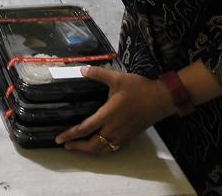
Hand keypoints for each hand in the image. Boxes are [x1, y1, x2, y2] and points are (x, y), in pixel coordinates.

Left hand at [54, 67, 175, 153]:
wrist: (162, 99)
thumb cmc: (139, 88)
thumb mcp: (117, 78)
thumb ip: (98, 74)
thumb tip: (82, 69)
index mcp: (108, 115)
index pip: (84, 129)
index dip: (70, 135)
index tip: (59, 138)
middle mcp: (114, 129)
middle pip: (92, 145)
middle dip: (77, 147)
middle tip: (65, 144)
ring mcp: (122, 135)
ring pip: (102, 150)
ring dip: (88, 151)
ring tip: (78, 147)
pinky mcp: (129, 137)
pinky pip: (112, 149)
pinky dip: (101, 150)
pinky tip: (97, 146)